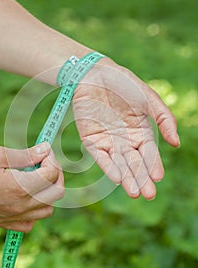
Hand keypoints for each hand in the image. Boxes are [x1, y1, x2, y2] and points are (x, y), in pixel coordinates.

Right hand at [0, 143, 63, 231]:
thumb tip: (46, 149)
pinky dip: (34, 210)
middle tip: (45, 163)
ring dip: (48, 193)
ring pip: (47, 210)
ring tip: (36, 179)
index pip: (52, 174)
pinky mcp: (5, 223)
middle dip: (56, 174)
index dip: (51, 158)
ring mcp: (13, 218)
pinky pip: (31, 223)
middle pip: (56, 193)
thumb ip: (26, 155)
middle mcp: (20, 206)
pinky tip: (25, 197)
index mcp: (20, 187)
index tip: (43, 151)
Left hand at [73, 58, 179, 199]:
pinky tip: (116, 178)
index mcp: (140, 132)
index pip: (149, 153)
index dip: (154, 165)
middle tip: (147, 194)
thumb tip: (176, 143)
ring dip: (126, 178)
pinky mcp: (91, 139)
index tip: (158, 178)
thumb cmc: (124, 84)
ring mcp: (108, 141)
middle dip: (141, 178)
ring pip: (118, 164)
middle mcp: (125, 140)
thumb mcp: (148, 98)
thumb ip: (163, 119)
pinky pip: (100, 156)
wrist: (95, 73)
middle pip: (135, 163)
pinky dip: (107, 166)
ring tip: (134, 192)